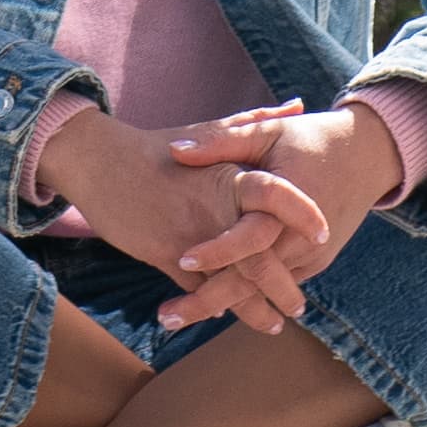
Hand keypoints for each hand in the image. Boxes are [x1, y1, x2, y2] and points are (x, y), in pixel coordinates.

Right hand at [37, 103, 349, 334]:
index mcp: (229, 176)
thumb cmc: (157, 146)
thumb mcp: (209, 129)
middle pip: (262, 258)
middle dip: (284, 288)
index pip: (278, 195)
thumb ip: (256, 122)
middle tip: (299, 307)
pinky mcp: (164, 255)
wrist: (101, 161)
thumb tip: (297, 102)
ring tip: (272, 323)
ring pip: (232, 284)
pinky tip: (226, 313)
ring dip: (254, 309)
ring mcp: (190, 236)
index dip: (303, 215)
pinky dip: (213, 303)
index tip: (324, 234)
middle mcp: (214, 209)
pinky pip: (196, 289)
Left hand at [148, 102, 399, 334]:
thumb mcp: (269, 131)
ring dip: (222, 304)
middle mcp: (301, 238)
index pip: (251, 237)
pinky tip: (207, 304)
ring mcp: (310, 255)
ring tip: (174, 318)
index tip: (181, 259)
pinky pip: (274, 284)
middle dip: (209, 300)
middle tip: (166, 317)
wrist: (366, 157)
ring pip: (262, 291)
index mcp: (288, 202)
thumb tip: (176, 150)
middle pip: (252, 280)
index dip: (219, 250)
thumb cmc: (310, 139)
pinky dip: (245, 296)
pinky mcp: (314, 263)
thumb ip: (223, 140)